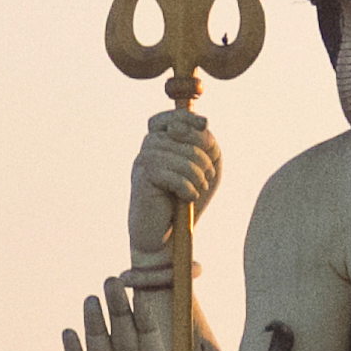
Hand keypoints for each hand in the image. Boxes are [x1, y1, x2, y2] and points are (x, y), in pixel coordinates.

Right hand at [126, 110, 220, 257]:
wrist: (166, 233)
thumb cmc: (185, 197)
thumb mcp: (204, 166)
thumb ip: (204, 143)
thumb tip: (192, 126)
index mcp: (161, 140)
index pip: (170, 117)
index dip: (188, 117)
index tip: (205, 125)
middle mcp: (149, 147)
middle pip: (182, 136)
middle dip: (202, 158)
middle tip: (207, 178)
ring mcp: (143, 160)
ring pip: (181, 156)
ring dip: (198, 176)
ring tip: (197, 190)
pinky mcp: (143, 178)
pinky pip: (173, 175)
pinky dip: (188, 188)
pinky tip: (187, 198)